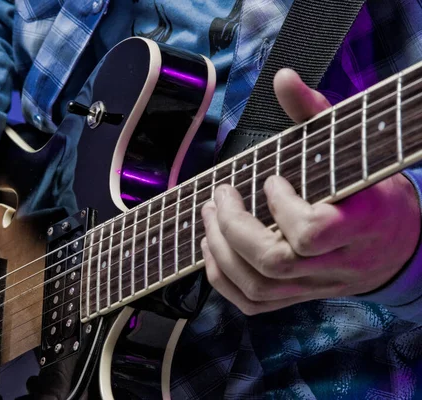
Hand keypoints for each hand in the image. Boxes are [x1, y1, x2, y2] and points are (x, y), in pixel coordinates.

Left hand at [201, 69, 420, 315]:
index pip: (311, 231)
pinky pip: (255, 304)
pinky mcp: (299, 298)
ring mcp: (316, 286)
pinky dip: (223, 280)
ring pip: (258, 286)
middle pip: (274, 262)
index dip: (281, 207)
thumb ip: (315, 113)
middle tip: (219, 195)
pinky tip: (212, 249)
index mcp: (360, 224)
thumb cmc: (373, 190)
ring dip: (219, 251)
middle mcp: (337, 263)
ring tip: (208, 216)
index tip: (271, 179)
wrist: (399, 244)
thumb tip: (283, 76)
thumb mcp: (353, 148)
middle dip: (232, 227)